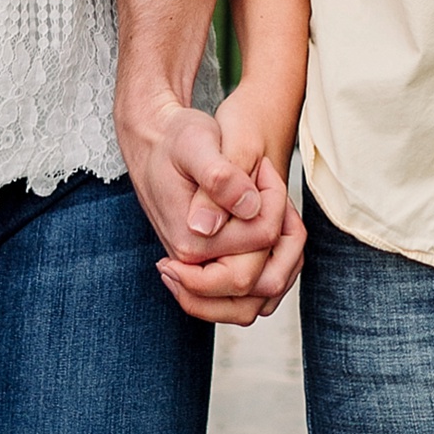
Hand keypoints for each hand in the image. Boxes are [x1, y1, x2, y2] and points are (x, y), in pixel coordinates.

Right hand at [119, 83, 302, 326]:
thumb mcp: (195, 142)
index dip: (274, 201)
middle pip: (266, 273)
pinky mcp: (211, 270)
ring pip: (263, 292)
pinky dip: (273, 262)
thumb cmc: (174, 141)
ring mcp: (202, 273)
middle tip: (264, 186)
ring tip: (267, 207)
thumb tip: (244, 209)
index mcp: (191, 242)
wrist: (154, 146)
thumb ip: (218, 176)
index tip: (261, 169)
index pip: (263, 238)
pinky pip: (255, 290)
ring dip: (280, 253)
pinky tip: (265, 221)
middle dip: (279, 226)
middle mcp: (195, 266)